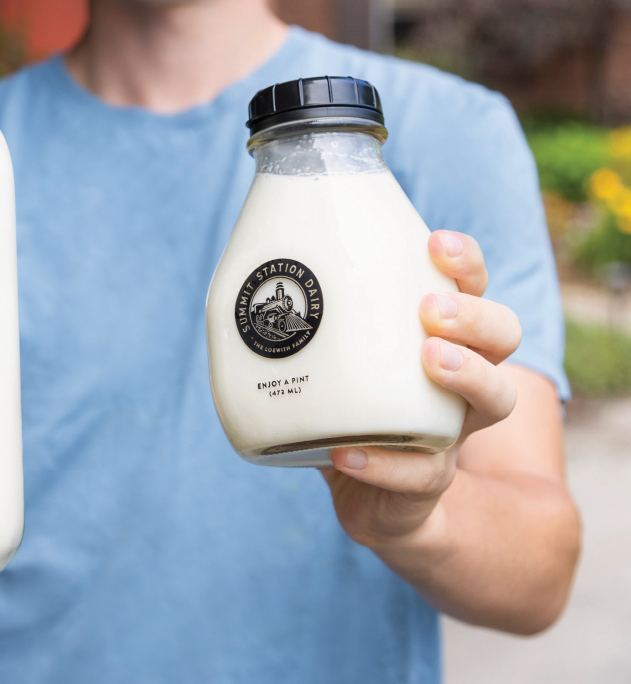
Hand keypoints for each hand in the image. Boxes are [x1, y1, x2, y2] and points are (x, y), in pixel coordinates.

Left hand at [319, 230, 523, 548]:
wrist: (370, 499)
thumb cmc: (348, 408)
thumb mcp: (329, 356)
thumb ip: (300, 320)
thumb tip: (238, 275)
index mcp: (439, 336)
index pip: (470, 287)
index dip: (463, 263)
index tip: (434, 243)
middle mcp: (462, 379)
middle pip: (503, 334)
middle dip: (474, 315)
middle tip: (429, 309)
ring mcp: (452, 431)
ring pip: (496, 400)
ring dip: (469, 375)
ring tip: (431, 360)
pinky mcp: (425, 484)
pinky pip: (422, 476)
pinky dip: (387, 464)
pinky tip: (350, 453)